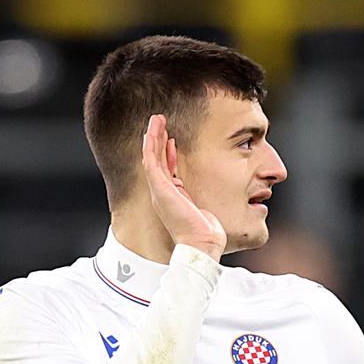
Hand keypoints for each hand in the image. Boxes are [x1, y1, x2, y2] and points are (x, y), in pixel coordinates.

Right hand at [141, 114, 225, 259]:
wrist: (201, 243)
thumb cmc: (206, 232)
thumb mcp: (205, 209)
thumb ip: (202, 198)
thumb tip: (213, 191)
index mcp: (172, 198)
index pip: (167, 171)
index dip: (167, 154)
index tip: (171, 140)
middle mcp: (163, 194)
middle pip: (157, 161)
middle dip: (158, 141)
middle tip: (159, 123)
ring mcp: (160, 191)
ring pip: (151, 158)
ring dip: (153, 137)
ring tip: (156, 119)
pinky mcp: (160, 188)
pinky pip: (151, 162)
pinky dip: (150, 145)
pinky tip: (153, 131)